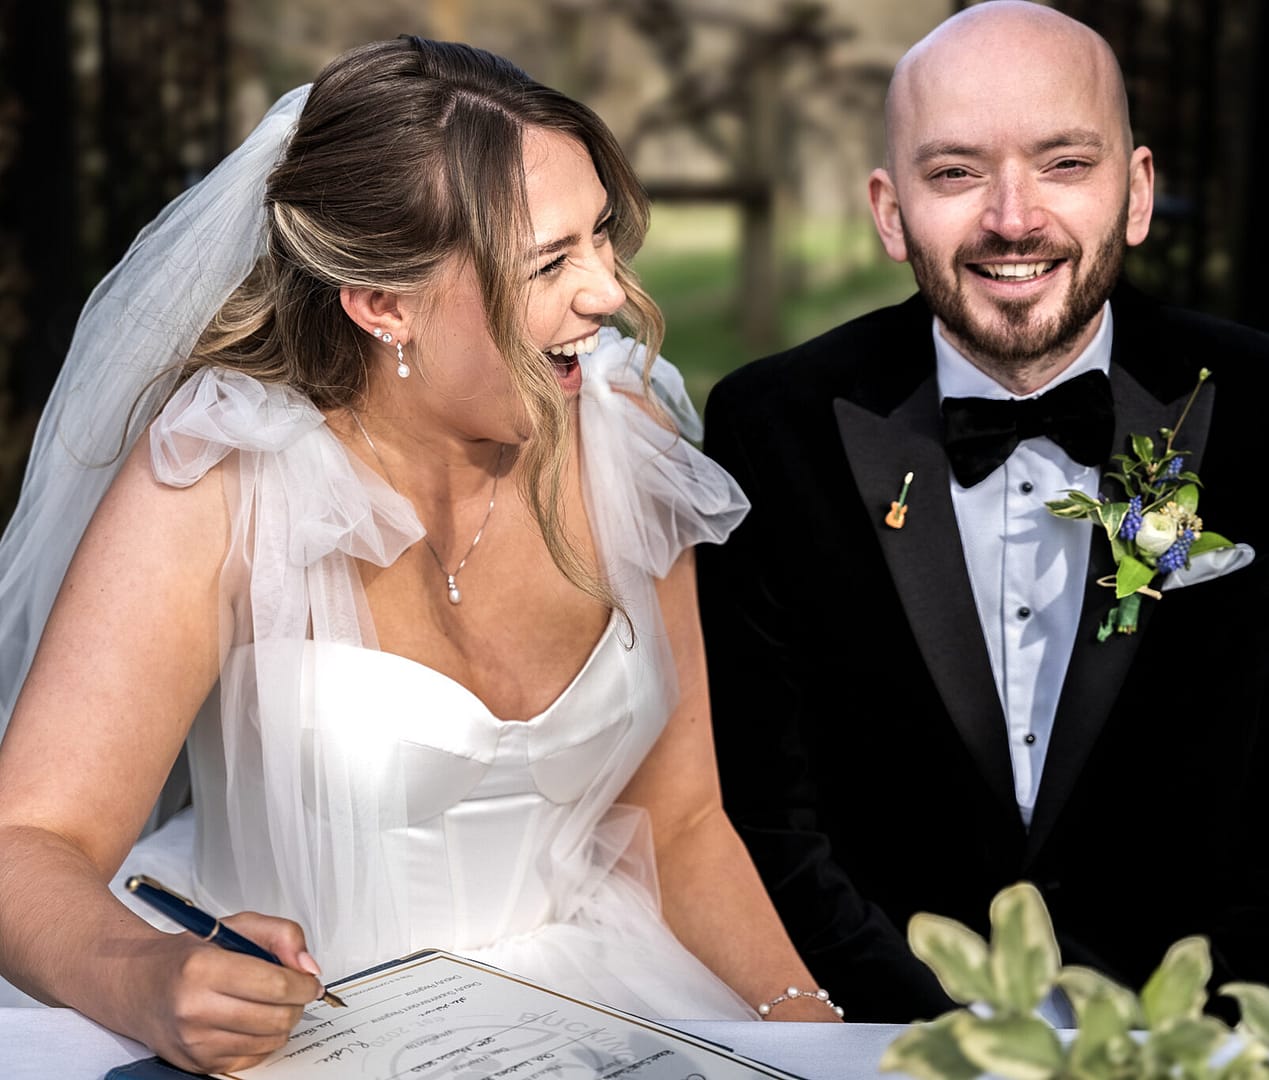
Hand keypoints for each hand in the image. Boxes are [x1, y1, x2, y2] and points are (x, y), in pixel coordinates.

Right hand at [134, 911, 322, 1073]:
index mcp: (202, 968)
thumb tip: (308, 966)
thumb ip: (281, 934)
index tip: (310, 980)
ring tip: (272, 1003)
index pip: (274, 984)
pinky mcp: (199, 1063)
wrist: (141, 986)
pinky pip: (254, 1058)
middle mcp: (194, 1008)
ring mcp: (195, 1041)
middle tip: (296, 991)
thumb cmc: (190, 955)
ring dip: (284, 1022)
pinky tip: (254, 1020)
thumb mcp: (235, 926)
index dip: (304, 983)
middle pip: (276, 1017)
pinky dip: (264, 1039)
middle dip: (298, 1003)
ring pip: (270, 1040)